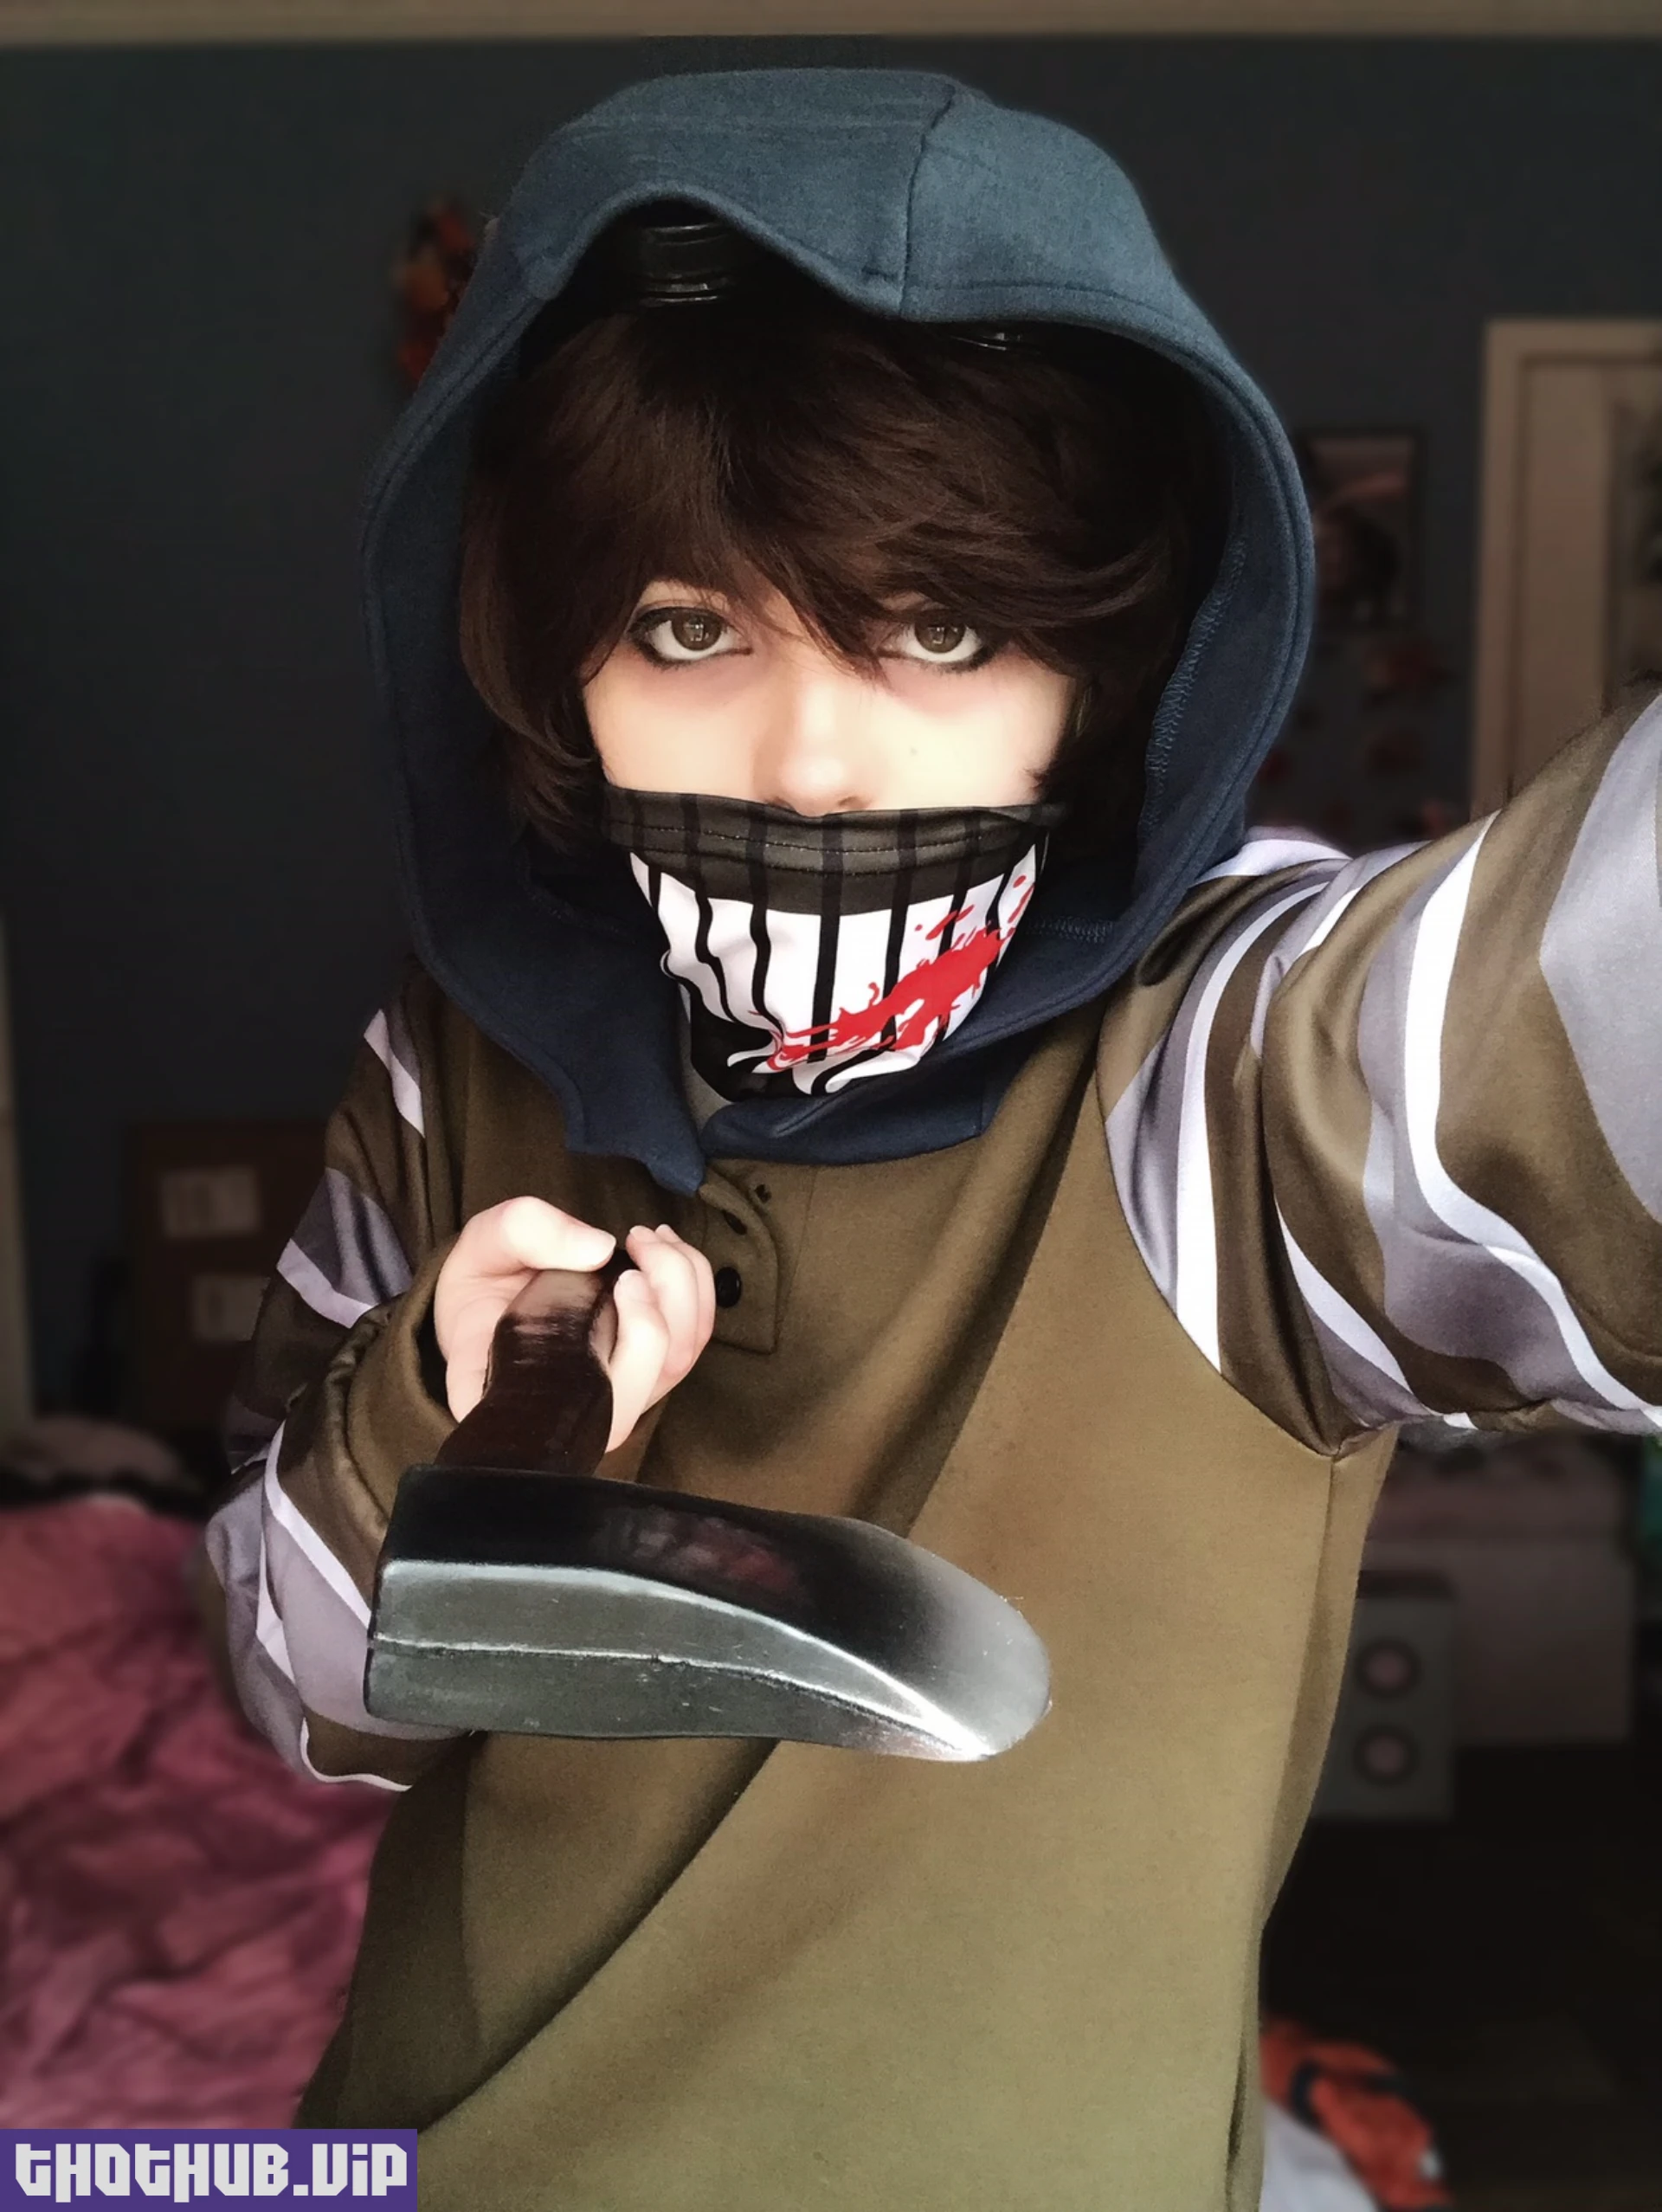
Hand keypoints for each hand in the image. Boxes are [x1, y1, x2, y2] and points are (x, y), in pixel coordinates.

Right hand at [432, 1197, 715, 1452]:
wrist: (491, 1299)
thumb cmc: (481, 1285)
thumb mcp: (482, 1245)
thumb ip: (525, 1232)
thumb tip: (599, 1249)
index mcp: (521, 1396)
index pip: (584, 1401)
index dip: (629, 1343)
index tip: (619, 1278)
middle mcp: (578, 1411)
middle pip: (653, 1374)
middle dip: (666, 1290)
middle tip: (637, 1238)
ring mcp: (618, 1398)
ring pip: (681, 1356)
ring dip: (686, 1282)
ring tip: (651, 1236)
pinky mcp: (645, 1377)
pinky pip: (692, 1342)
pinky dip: (696, 1287)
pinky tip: (667, 1249)